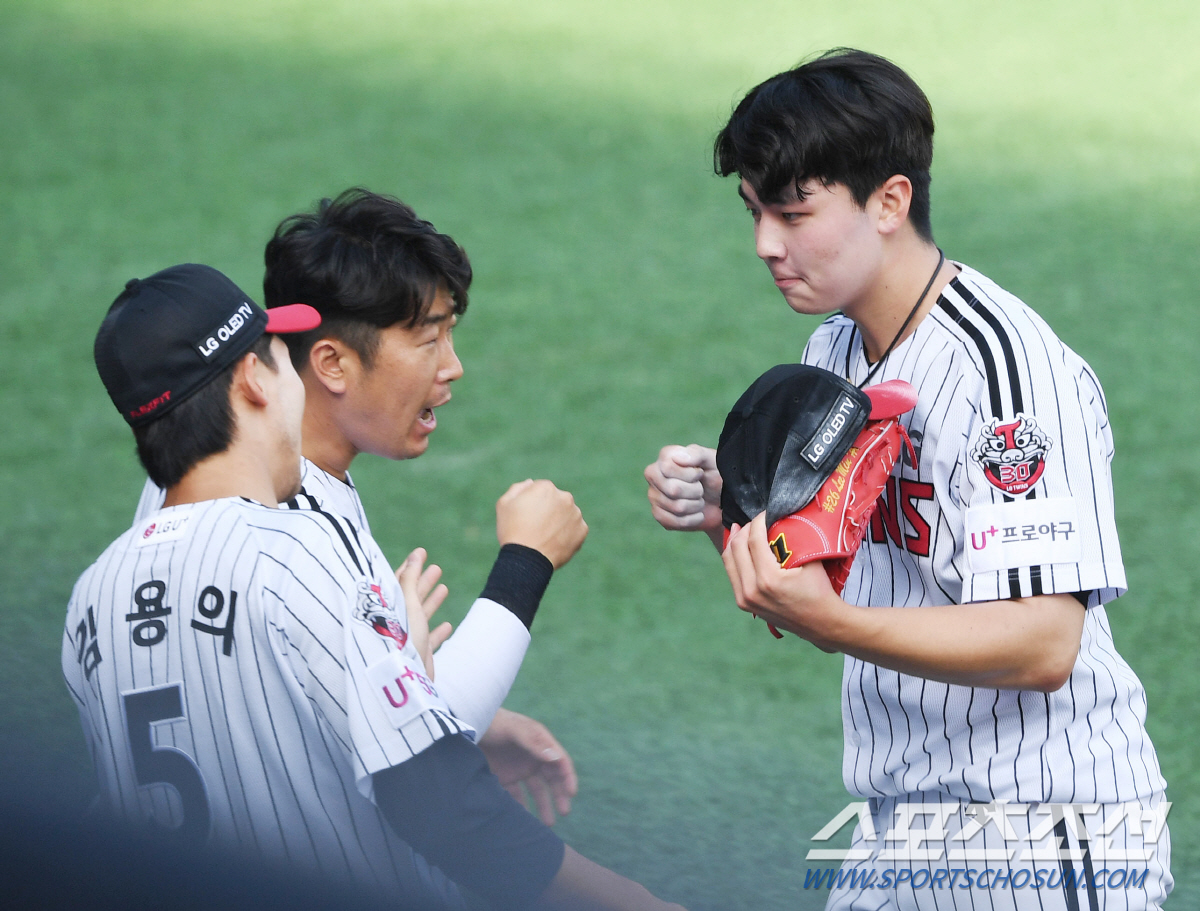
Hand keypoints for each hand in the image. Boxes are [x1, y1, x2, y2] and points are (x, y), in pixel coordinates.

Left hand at [395, 548, 452, 678]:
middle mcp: (397, 622)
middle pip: (410, 596)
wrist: (406, 679)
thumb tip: (416, 554)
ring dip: (432, 601)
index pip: (397, 581)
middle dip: (423, 581)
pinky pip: (429, 640)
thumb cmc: (403, 637)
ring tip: (444, 588)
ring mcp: (407, 639)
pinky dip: (438, 632)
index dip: (409, 566)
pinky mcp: (418, 655)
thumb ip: (411, 579)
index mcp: (389, 608)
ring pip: (420, 615)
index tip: (421, 552)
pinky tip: (447, 626)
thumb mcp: (408, 603)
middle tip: (436, 568)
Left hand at [480, 708, 577, 825]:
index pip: (560, 761)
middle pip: (552, 779)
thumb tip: (556, 758)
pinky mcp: (505, 777)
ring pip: (536, 790)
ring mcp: (519, 768)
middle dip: (560, 795)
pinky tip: (522, 821)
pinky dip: (521, 808)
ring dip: (543, 805)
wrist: (466, 725)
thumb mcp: (513, 729)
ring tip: (548, 824)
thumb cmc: (492, 722)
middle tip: (565, 812)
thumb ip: (533, 742)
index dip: (568, 777)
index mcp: (540, 742)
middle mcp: (533, 756)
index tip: (571, 793)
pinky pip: (516, 796)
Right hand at [496, 480, 587, 568]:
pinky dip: (567, 535)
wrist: (527, 560)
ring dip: (559, 522)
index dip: (533, 504)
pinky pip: (575, 529)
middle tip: (536, 528)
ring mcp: (576, 514)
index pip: (542, 491)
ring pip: (567, 515)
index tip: (527, 517)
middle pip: (556, 501)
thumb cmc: (512, 531)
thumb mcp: (504, 505)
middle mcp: (565, 497)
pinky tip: (554, 543)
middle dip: (549, 510)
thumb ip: (518, 489)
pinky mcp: (582, 530)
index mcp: (546, 487)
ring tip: (545, 537)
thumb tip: (531, 483)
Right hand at [645, 444, 722, 538]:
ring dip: (696, 505)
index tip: (700, 473)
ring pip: (677, 507)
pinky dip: (692, 519)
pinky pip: (674, 522)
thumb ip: (696, 454)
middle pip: (673, 490)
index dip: (690, 474)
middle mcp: (654, 475)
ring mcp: (654, 496)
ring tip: (699, 500)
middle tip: (700, 489)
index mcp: (665, 457)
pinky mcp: (659, 515)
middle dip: (695, 491)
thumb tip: (678, 459)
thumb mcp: (711, 460)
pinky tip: (696, 513)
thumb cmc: (715, 476)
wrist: (721, 500)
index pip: (667, 468)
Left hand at [721, 514, 844, 648]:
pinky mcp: (743, 603)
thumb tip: (781, 518)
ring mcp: (744, 599)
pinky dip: (734, 558)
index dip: (758, 521)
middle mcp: (751, 590)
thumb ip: (794, 540)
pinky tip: (740, 548)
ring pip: (728, 560)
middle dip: (745, 529)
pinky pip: (732, 573)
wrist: (821, 623)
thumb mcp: (810, 562)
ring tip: (742, 529)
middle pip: (736, 547)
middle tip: (755, 521)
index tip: (766, 513)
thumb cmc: (819, 591)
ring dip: (735, 541)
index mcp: (768, 579)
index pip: (754, 540)